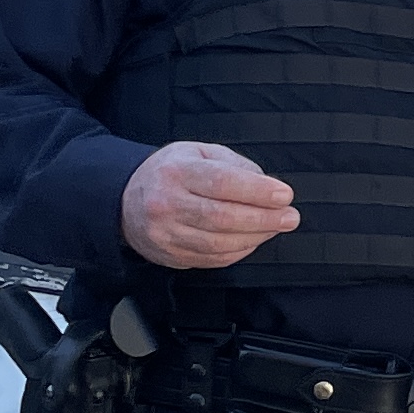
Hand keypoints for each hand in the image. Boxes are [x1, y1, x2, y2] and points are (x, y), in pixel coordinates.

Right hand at [120, 142, 298, 268]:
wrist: (123, 200)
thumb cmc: (168, 173)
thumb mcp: (197, 152)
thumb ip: (232, 164)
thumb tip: (265, 183)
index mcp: (176, 172)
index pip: (222, 182)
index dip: (257, 191)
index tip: (284, 194)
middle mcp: (167, 203)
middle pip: (223, 217)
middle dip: (264, 218)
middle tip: (290, 217)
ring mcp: (166, 234)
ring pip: (219, 243)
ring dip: (256, 237)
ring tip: (275, 227)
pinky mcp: (170, 256)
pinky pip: (213, 259)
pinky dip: (239, 252)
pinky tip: (253, 239)